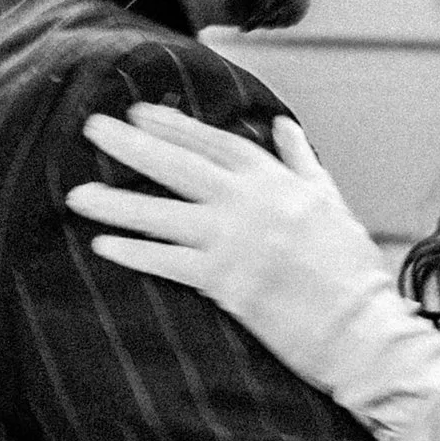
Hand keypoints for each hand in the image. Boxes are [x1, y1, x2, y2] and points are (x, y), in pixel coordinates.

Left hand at [70, 105, 392, 383]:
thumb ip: (301, 162)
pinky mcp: (227, 284)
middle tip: (91, 129)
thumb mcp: (332, 202)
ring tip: (76, 194)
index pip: (214, 143)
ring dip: (117, 203)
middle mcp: (252, 203)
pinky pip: (169, 263)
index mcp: (277, 181)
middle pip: (179, 167)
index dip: (173, 125)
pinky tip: (103, 245)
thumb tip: (284, 126)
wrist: (362, 328)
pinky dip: (135, 253)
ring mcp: (237, 242)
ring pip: (164, 215)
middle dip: (132, 146)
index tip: (137, 112)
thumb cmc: (352, 270)